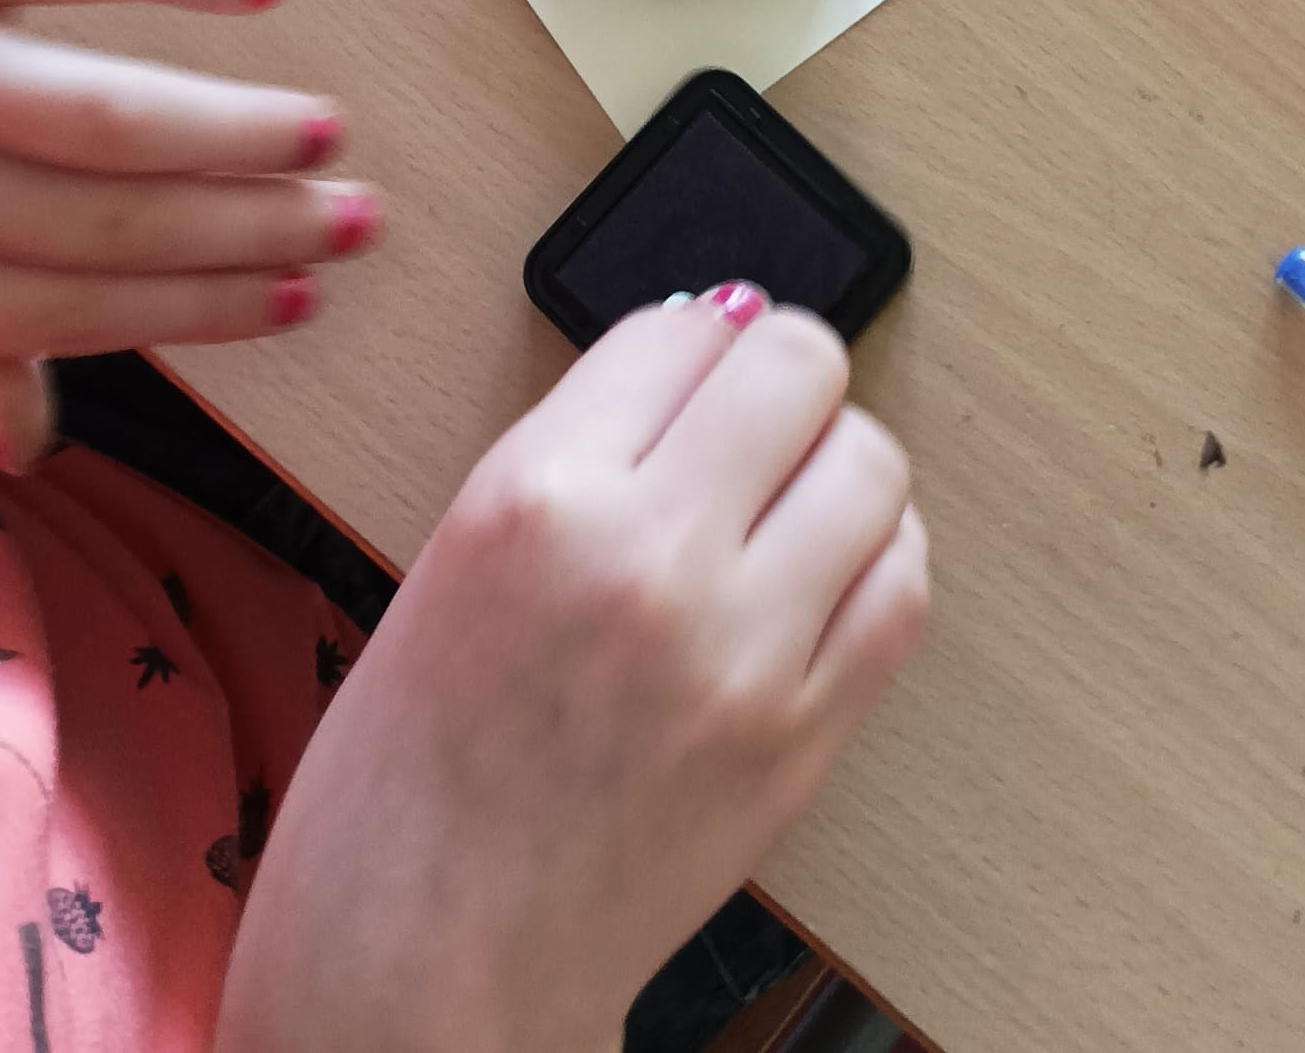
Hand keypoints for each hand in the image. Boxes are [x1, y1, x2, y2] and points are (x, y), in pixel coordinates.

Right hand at [216, 288, 929, 1052]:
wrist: (421, 978)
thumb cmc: (404, 788)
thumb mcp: (452, 560)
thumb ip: (579, 449)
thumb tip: (697, 348)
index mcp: (533, 499)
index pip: (679, 327)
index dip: (694, 339)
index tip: (696, 364)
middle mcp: (648, 557)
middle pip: (797, 364)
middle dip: (780, 377)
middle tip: (756, 416)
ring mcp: (739, 650)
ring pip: (871, 462)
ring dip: (838, 463)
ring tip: (791, 502)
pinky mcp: (801, 738)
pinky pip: (901, 588)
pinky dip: (878, 559)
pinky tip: (827, 574)